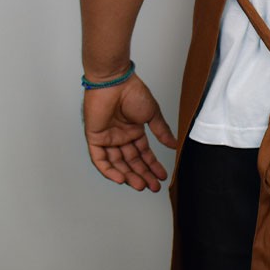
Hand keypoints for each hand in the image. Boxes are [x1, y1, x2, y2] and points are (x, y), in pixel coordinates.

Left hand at [83, 73, 177, 191]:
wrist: (115, 82)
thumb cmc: (133, 91)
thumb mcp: (152, 114)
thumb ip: (162, 131)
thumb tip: (173, 144)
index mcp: (134, 130)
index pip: (143, 153)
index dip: (152, 165)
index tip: (161, 176)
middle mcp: (121, 136)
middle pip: (131, 161)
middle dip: (143, 174)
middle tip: (152, 186)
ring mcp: (108, 138)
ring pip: (117, 163)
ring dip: (128, 175)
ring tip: (140, 185)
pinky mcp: (95, 138)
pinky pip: (100, 159)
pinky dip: (109, 170)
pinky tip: (121, 178)